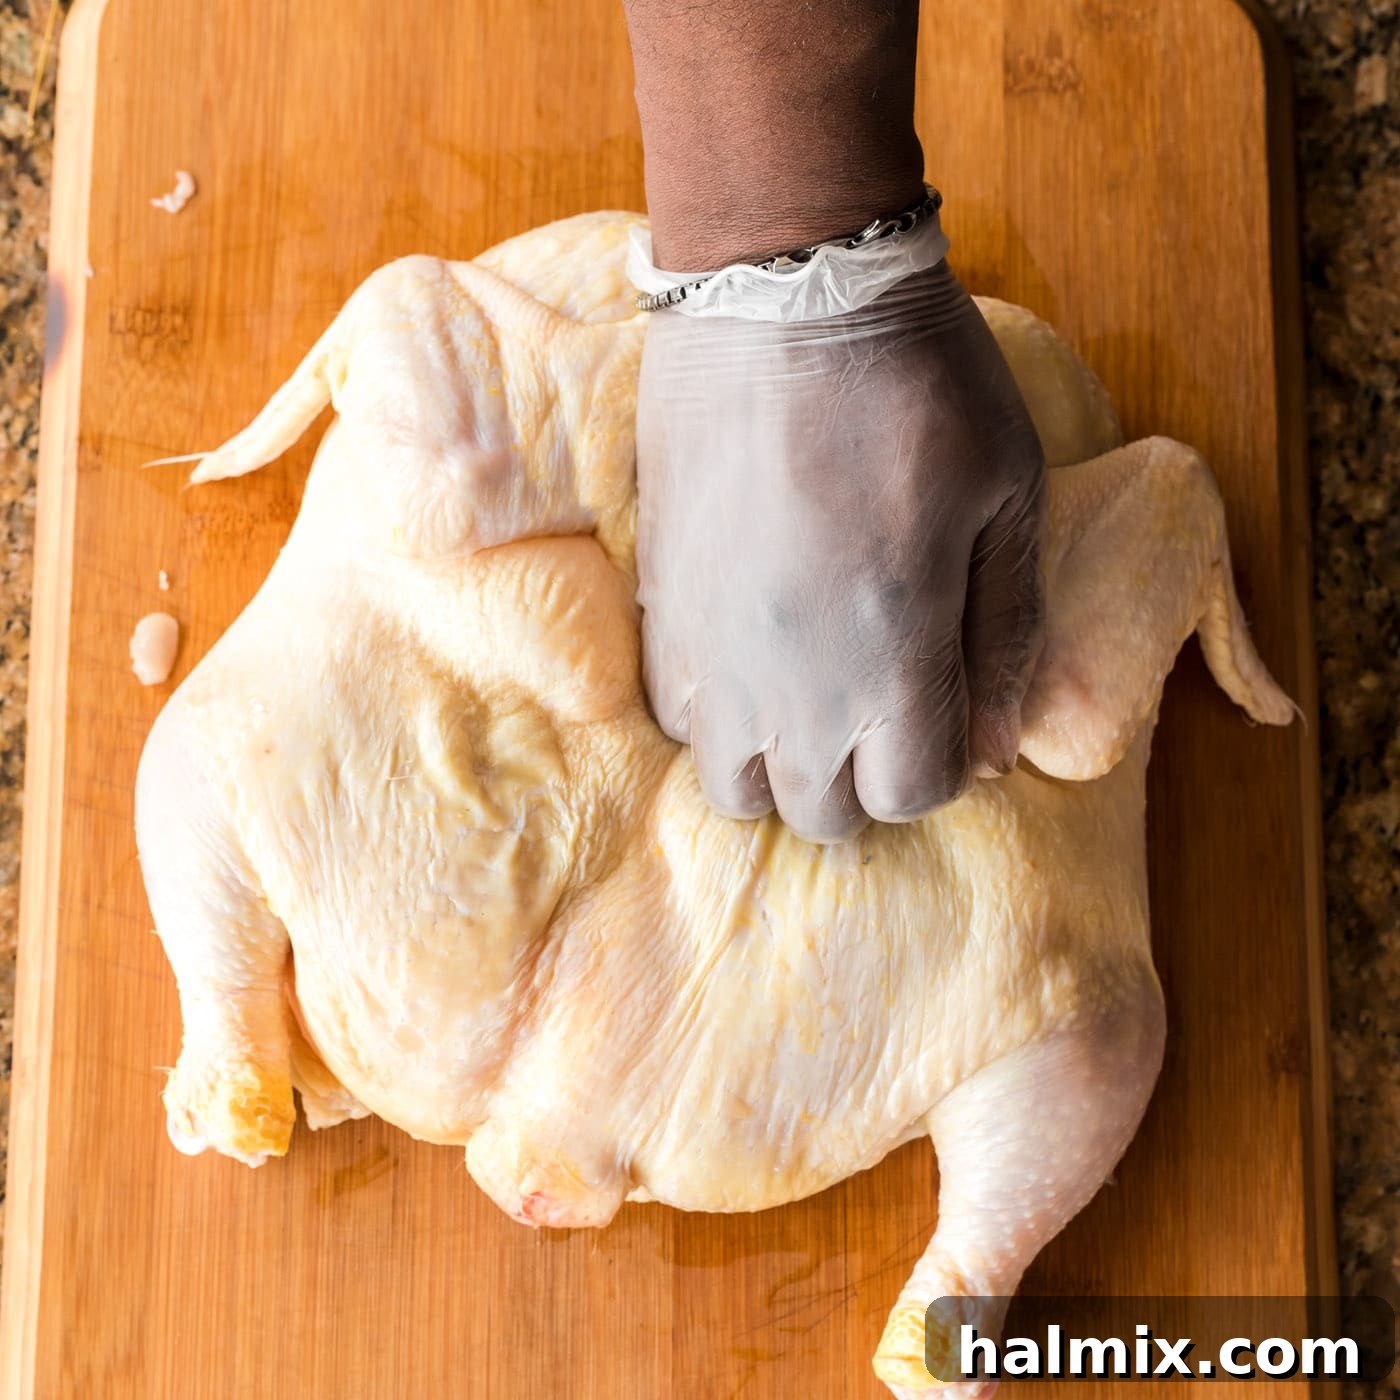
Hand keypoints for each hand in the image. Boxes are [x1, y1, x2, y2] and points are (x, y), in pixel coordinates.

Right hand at [636, 260, 1046, 841]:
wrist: (781, 293)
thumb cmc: (919, 384)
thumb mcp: (1008, 498)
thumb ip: (1007, 637)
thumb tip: (997, 752)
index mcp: (894, 661)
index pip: (913, 795)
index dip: (941, 766)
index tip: (945, 707)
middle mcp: (792, 686)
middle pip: (823, 812)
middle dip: (864, 780)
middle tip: (882, 708)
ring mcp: (711, 654)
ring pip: (734, 787)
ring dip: (780, 766)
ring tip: (806, 702)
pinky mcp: (659, 610)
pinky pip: (673, 716)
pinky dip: (715, 715)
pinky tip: (745, 658)